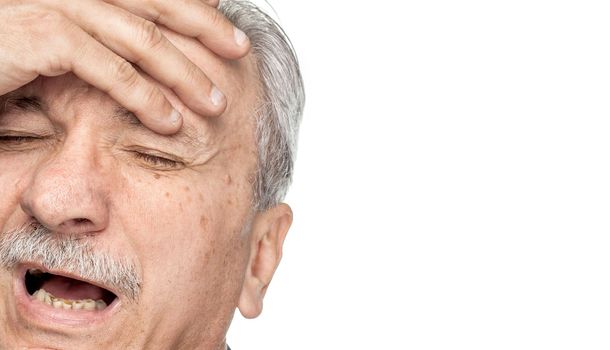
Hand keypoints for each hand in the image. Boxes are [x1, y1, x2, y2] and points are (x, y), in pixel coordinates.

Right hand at [0, 0, 249, 133]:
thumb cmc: (11, 56)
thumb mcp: (68, 43)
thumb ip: (112, 39)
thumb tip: (159, 45)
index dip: (199, 11)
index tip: (234, 35)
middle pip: (159, 6)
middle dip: (207, 29)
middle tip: (242, 53)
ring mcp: (61, 8)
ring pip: (142, 39)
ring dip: (185, 74)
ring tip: (215, 104)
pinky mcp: (45, 37)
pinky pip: (109, 67)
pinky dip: (144, 96)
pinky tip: (169, 120)